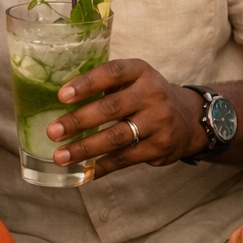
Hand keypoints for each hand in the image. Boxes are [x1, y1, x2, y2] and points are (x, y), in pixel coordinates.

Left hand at [46, 59, 207, 176]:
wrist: (189, 119)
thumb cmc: (147, 97)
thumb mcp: (135, 80)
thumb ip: (107, 85)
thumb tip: (62, 100)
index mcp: (141, 72)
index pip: (112, 73)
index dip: (87, 83)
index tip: (62, 96)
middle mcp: (152, 94)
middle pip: (111, 108)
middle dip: (79, 121)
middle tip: (53, 131)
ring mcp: (158, 122)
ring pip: (116, 137)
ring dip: (85, 148)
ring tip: (60, 156)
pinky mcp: (159, 147)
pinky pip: (125, 159)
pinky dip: (101, 166)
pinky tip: (83, 170)